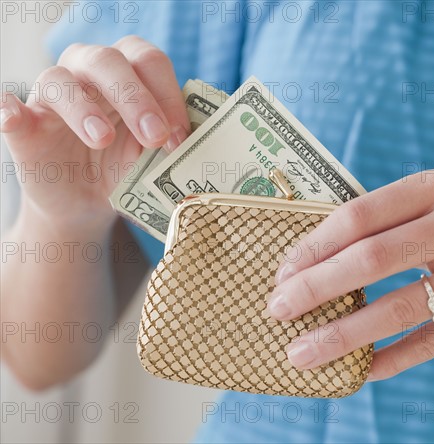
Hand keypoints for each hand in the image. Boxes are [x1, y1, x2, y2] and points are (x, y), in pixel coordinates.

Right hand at [0, 35, 188, 234]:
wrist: (89, 203)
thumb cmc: (127, 170)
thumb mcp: (156, 159)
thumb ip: (175, 146)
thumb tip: (207, 146)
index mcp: (129, 74)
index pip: (149, 62)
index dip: (168, 94)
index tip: (181, 137)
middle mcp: (89, 74)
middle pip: (109, 61)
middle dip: (136, 98)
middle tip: (155, 137)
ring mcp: (53, 96)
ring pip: (59, 79)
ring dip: (83, 108)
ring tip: (101, 140)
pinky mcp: (25, 124)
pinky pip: (9, 107)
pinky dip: (8, 109)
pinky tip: (13, 117)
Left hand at [268, 170, 433, 380]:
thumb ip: (386, 222)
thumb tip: (314, 259)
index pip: (359, 215)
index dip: (313, 245)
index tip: (282, 271)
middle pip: (371, 259)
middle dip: (314, 287)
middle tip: (277, 309)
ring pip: (396, 309)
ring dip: (341, 335)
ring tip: (300, 353)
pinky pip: (428, 344)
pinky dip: (388, 360)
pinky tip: (358, 372)